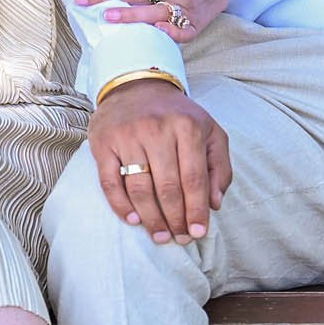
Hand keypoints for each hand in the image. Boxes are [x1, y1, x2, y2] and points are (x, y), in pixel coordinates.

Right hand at [88, 79, 231, 245]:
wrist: (136, 86)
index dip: (197, 209)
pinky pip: (110, 182)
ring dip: (151, 218)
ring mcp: (128, 136)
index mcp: (188, 126)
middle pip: (168, 187)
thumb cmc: (178, 116)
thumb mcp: (210, 132)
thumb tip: (215, 204)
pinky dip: (121, 205)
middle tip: (180, 238)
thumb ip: (219, 166)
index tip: (198, 232)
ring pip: (140, 188)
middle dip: (176, 219)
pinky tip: (134, 220)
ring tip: (161, 235)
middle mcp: (157, 129)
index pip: (194, 178)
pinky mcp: (104, 143)